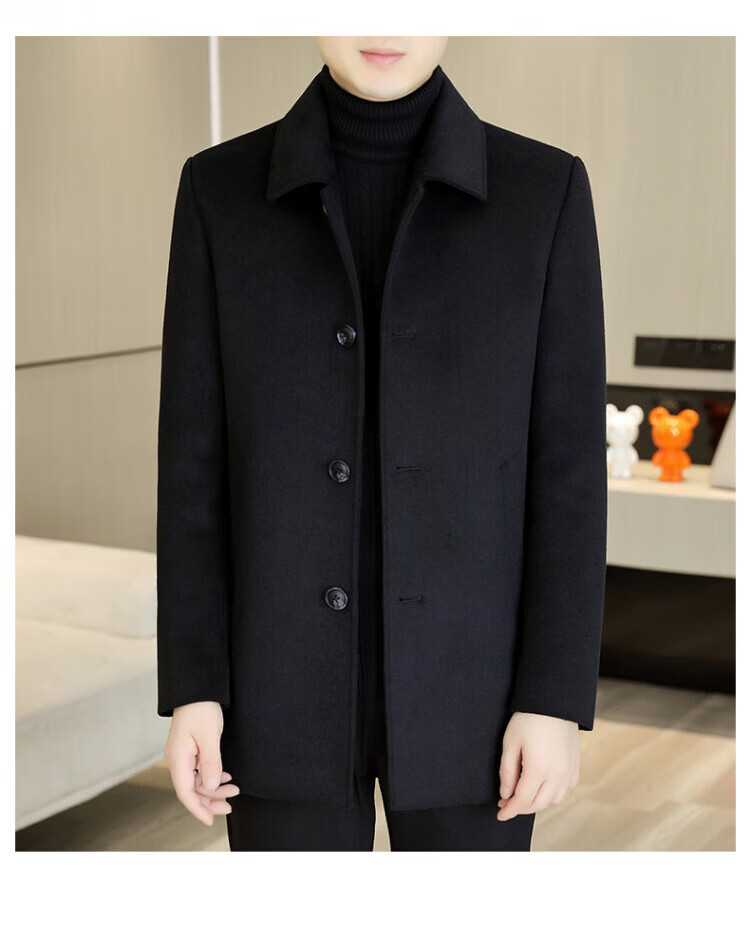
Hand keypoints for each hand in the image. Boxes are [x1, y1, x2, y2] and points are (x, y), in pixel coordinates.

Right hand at [164, 701, 239, 825]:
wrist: (197, 688)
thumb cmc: (201, 708)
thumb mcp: (210, 736)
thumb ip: (211, 763)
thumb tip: (211, 787)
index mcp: (178, 759)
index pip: (185, 792)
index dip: (198, 809)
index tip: (211, 820)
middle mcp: (177, 759)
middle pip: (191, 789)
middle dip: (210, 800)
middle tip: (230, 805)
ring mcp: (183, 755)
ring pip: (197, 781)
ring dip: (214, 788)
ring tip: (234, 789)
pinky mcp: (189, 749)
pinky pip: (199, 770)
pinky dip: (212, 776)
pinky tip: (225, 776)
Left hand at [496, 711, 580, 820]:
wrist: (553, 701)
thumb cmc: (528, 719)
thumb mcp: (510, 743)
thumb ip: (507, 772)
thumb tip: (506, 795)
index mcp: (538, 769)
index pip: (522, 801)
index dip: (509, 810)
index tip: (500, 814)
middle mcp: (557, 774)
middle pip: (538, 804)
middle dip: (521, 808)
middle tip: (507, 802)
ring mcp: (569, 771)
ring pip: (554, 800)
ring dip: (538, 803)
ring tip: (524, 795)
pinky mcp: (576, 764)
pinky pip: (566, 789)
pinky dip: (553, 794)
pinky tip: (543, 786)